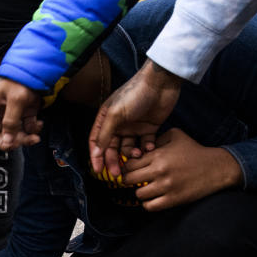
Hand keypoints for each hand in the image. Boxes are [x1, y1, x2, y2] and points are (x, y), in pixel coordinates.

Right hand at [0, 77, 44, 159]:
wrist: (37, 69)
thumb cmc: (21, 80)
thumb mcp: (16, 100)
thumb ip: (11, 121)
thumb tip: (7, 142)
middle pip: (0, 135)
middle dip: (11, 142)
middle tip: (23, 143)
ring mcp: (12, 113)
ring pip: (14, 134)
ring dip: (25, 138)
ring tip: (36, 138)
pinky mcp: (24, 113)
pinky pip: (26, 128)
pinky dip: (33, 129)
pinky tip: (39, 124)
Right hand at [89, 61, 183, 176]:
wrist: (160, 83)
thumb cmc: (134, 94)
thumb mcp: (115, 114)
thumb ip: (105, 135)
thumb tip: (96, 153)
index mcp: (106, 118)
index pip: (97, 141)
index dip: (96, 156)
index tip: (98, 170)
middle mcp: (118, 124)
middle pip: (112, 148)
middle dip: (114, 160)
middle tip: (118, 173)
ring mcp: (134, 127)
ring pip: (128, 148)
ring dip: (131, 154)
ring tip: (136, 154)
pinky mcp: (149, 128)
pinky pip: (145, 144)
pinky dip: (146, 148)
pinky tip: (149, 148)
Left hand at [120, 128, 241, 210]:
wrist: (216, 168)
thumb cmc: (194, 151)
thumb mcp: (176, 135)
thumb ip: (156, 139)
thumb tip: (140, 149)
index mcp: (158, 154)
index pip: (129, 164)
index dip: (127, 167)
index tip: (131, 169)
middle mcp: (160, 170)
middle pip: (129, 179)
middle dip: (129, 180)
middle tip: (135, 181)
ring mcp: (166, 186)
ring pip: (138, 194)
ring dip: (140, 193)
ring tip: (147, 189)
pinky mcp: (173, 199)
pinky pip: (150, 206)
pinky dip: (149, 204)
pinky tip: (154, 198)